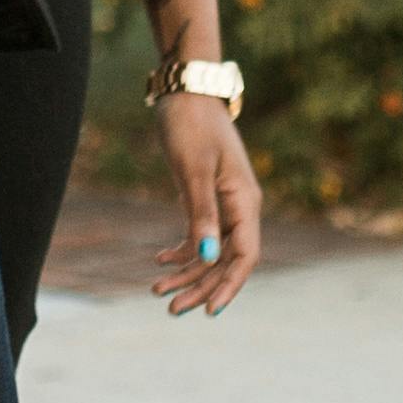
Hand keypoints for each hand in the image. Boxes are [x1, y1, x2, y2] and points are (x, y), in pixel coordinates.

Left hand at [153, 96, 263, 315]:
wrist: (185, 91)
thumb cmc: (191, 125)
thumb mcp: (194, 170)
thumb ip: (201, 213)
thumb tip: (208, 257)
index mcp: (245, 201)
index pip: (245, 256)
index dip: (230, 285)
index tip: (209, 310)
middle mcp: (239, 207)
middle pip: (226, 259)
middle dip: (201, 286)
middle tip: (171, 309)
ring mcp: (223, 203)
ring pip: (210, 251)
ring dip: (187, 273)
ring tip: (157, 291)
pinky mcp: (205, 198)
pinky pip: (199, 234)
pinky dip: (182, 250)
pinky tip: (158, 260)